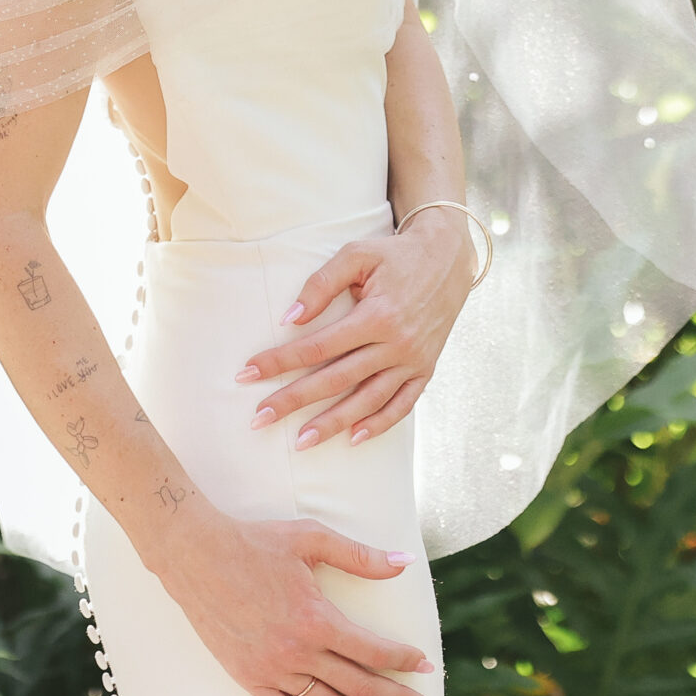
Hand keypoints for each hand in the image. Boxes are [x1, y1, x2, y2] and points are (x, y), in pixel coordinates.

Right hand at [143, 503, 437, 695]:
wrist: (194, 554)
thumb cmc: (254, 541)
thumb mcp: (310, 537)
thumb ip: (360, 555)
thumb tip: (404, 563)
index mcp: (315, 618)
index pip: (373, 651)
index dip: (403, 661)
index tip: (425, 666)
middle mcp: (296, 650)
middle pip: (358, 686)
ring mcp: (271, 669)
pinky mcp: (248, 678)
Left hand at [236, 217, 474, 448]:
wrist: (448, 258)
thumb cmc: (394, 255)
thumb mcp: (357, 254)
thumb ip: (322, 283)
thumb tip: (291, 318)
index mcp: (376, 315)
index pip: (317, 346)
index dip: (280, 361)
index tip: (247, 373)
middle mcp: (396, 343)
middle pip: (337, 379)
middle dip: (294, 400)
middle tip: (259, 419)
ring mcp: (413, 360)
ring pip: (368, 400)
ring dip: (333, 423)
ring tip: (301, 441)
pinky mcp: (425, 369)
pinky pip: (403, 404)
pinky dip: (379, 424)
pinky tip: (353, 438)